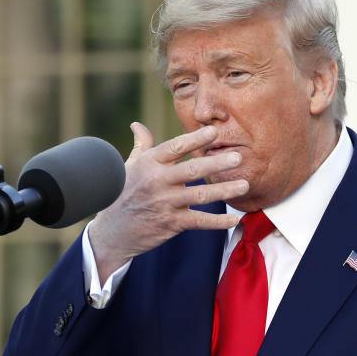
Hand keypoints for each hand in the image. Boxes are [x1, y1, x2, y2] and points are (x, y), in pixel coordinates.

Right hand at [88, 122, 248, 280]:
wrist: (112, 230)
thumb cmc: (123, 193)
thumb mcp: (129, 166)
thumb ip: (141, 145)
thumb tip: (137, 125)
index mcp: (149, 163)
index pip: (175, 147)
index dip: (195, 138)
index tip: (214, 131)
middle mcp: (157, 181)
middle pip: (192, 170)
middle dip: (217, 163)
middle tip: (238, 158)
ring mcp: (164, 203)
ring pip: (200, 196)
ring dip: (224, 190)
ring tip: (244, 185)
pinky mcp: (171, 223)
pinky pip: (199, 221)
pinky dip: (218, 221)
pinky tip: (234, 219)